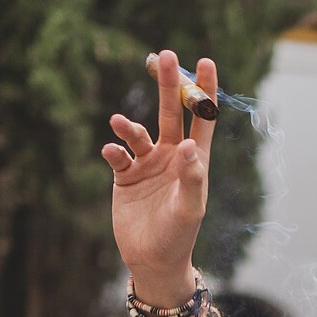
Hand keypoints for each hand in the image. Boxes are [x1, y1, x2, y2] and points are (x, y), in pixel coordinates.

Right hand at [104, 50, 216, 300]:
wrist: (152, 261)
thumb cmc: (179, 235)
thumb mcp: (189, 207)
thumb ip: (191, 176)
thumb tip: (190, 144)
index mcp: (194, 160)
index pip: (202, 119)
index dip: (204, 91)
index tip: (205, 61)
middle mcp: (171, 156)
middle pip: (170, 112)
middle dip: (167, 85)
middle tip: (162, 55)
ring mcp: (147, 165)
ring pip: (138, 133)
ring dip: (128, 126)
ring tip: (119, 123)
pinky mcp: (125, 178)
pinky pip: (118, 156)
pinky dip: (113, 150)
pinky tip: (111, 151)